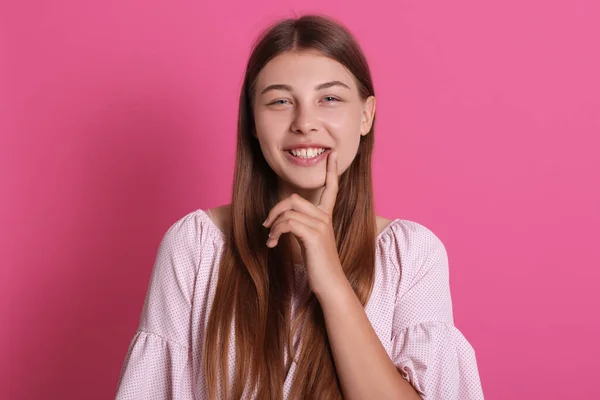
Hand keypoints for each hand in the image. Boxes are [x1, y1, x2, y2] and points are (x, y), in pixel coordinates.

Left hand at [262, 151, 344, 295]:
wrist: (330, 284)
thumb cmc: (319, 265)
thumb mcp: (309, 241)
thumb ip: (301, 227)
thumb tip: (283, 221)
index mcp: (326, 217)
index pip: (331, 189)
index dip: (331, 171)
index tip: (332, 155)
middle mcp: (325, 218)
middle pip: (294, 198)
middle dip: (275, 210)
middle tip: (266, 226)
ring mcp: (321, 225)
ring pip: (288, 211)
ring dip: (272, 225)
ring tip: (269, 239)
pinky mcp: (314, 235)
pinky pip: (287, 223)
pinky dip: (275, 232)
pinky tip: (271, 244)